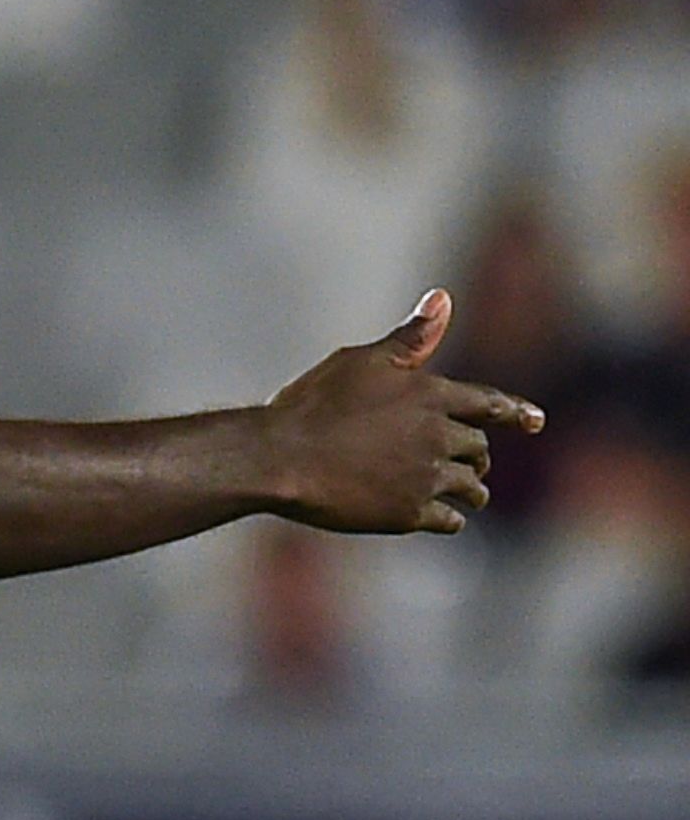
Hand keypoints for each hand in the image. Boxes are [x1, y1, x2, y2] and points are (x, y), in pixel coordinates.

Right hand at [258, 290, 543, 536]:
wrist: (281, 457)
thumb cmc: (315, 403)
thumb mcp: (361, 360)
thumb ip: (410, 338)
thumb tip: (443, 299)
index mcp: (431, 395)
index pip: (489, 403)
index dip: (515, 412)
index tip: (537, 422)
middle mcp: (438, 437)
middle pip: (478, 449)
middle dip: (477, 456)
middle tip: (474, 464)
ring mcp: (426, 478)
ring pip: (471, 487)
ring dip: (471, 490)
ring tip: (467, 495)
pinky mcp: (409, 514)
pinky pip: (449, 521)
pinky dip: (450, 519)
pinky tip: (443, 519)